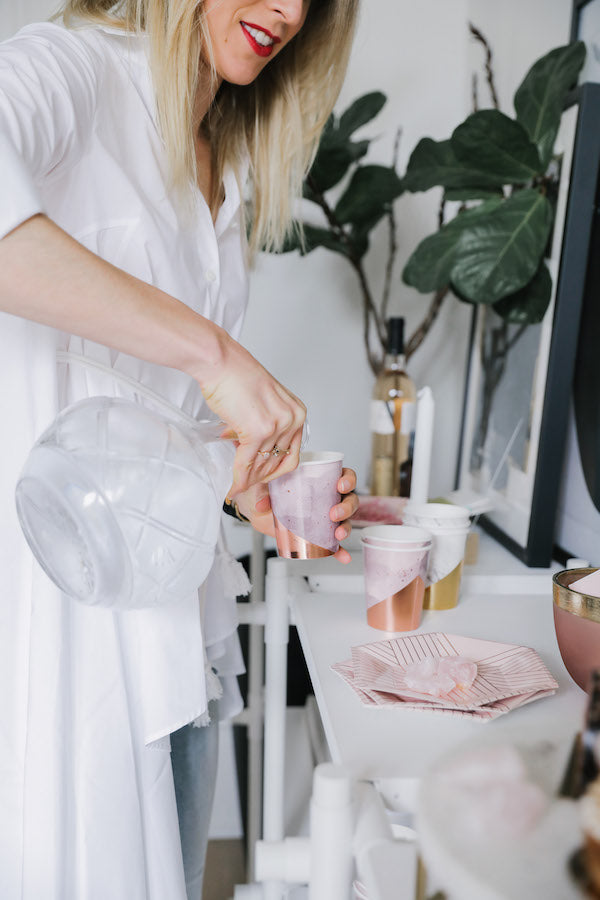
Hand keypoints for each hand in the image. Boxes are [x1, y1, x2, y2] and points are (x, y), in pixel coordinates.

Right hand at [193, 326, 305, 494]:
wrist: (220, 362)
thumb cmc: (236, 376)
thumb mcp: (264, 403)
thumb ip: (266, 425)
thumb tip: (256, 449)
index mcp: (297, 412)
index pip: (293, 452)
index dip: (275, 469)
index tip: (263, 476)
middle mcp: (292, 419)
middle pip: (278, 461)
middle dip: (261, 476)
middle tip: (247, 482)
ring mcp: (276, 425)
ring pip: (262, 464)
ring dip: (249, 478)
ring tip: (238, 486)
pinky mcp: (257, 430)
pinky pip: (247, 462)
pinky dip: (240, 477)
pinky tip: (234, 485)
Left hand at [236, 467, 358, 563]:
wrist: (263, 512)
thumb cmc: (273, 493)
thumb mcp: (269, 489)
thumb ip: (266, 494)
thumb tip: (262, 504)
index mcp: (323, 481)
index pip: (345, 476)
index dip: (348, 480)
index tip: (340, 485)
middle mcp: (329, 498)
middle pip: (350, 500)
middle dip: (346, 507)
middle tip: (333, 514)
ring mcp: (327, 518)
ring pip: (346, 521)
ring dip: (346, 528)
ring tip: (338, 534)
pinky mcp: (321, 535)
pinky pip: (335, 544)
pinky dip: (340, 551)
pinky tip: (343, 557)